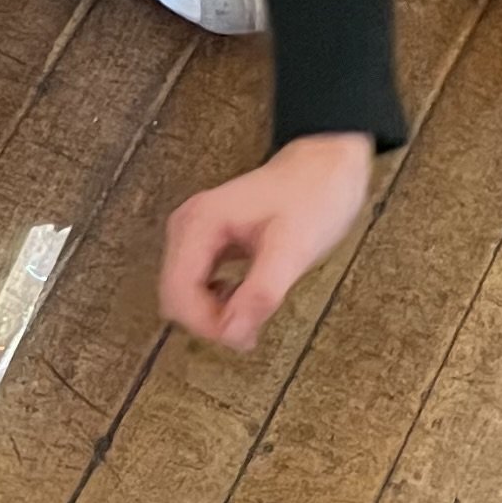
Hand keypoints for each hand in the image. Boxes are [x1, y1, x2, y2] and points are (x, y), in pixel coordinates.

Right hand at [160, 131, 377, 348]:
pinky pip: (196, 282)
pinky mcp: (207, 238)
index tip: (243, 338)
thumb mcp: (294, 249)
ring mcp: (194, 231)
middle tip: (251, 331)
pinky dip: (217, 300)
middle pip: (174, 297)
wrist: (327, 165)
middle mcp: (187, 226)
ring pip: (183, 293)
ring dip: (212, 313)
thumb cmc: (314, 197)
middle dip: (209, 321)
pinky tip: (244, 297)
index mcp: (200, 224)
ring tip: (252, 314)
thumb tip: (232, 334)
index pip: (178, 294)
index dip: (206, 325)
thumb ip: (261, 293)